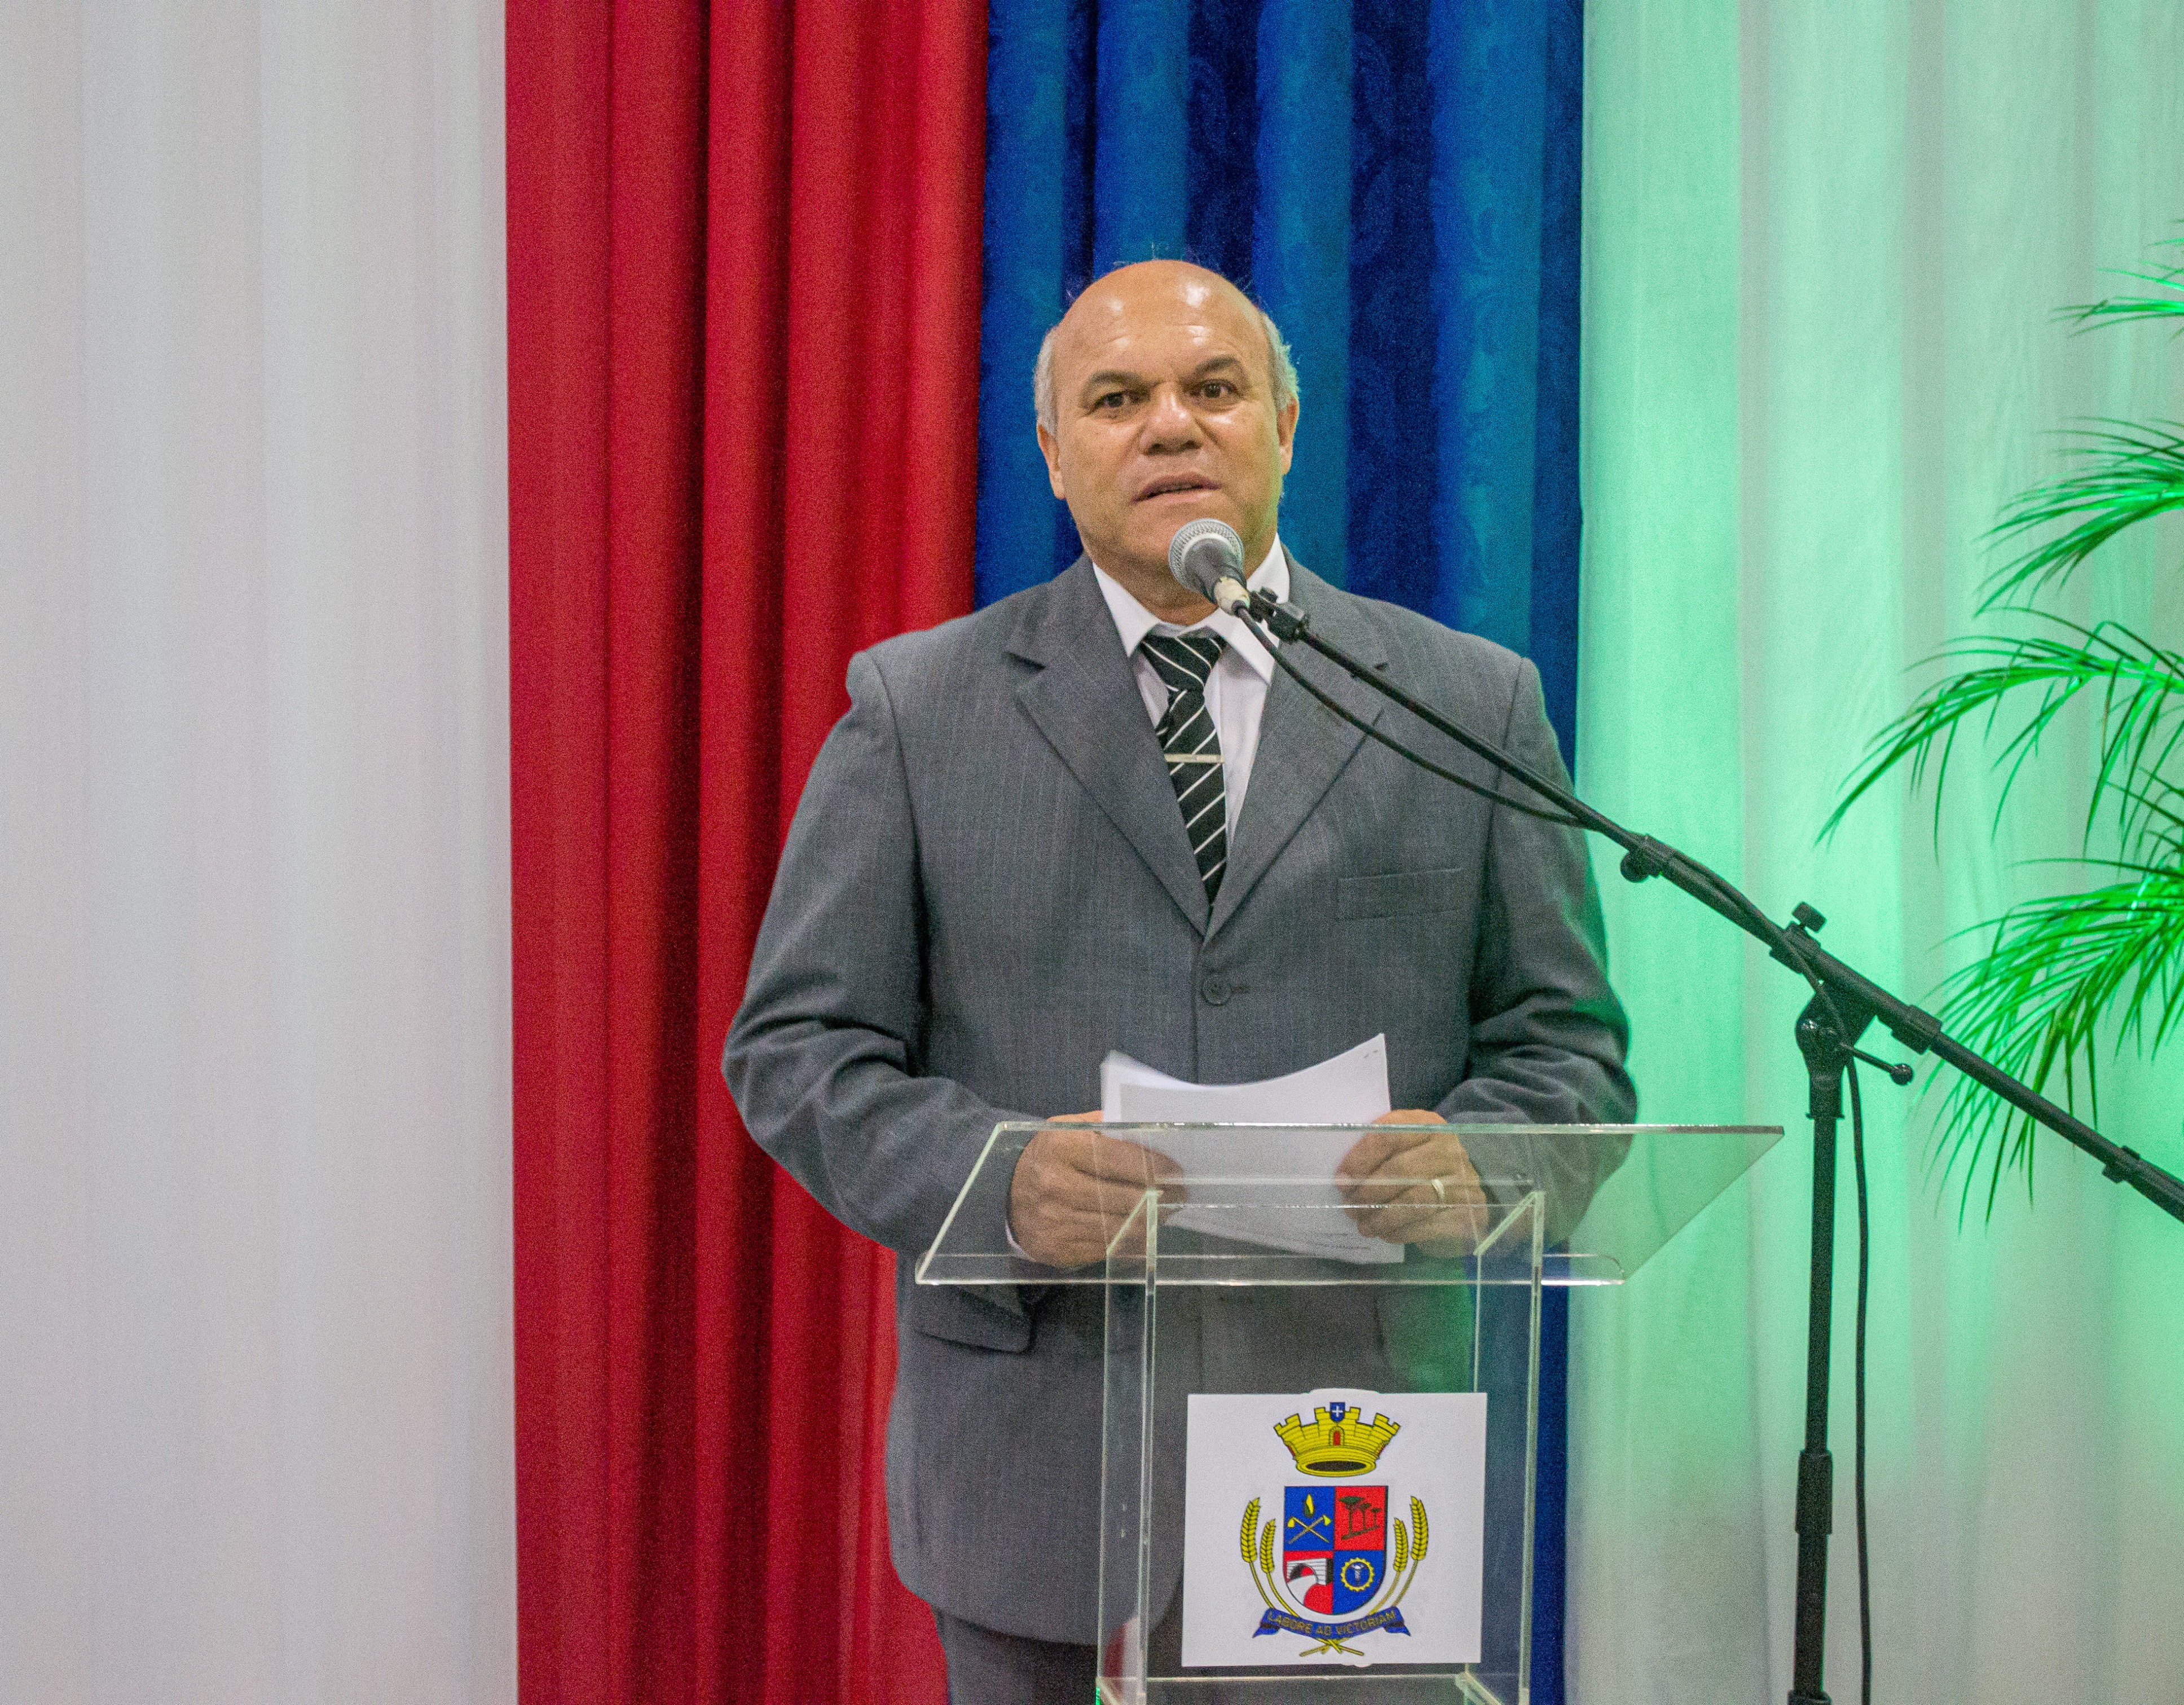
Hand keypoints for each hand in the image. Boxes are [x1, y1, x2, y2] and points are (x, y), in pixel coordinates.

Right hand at [1007, 1112, 1186, 1267]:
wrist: (1003, 1192)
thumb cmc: (1048, 1155)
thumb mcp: (1068, 1128)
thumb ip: (1107, 1125)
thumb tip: (1152, 1133)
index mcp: (1061, 1147)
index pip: (1121, 1159)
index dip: (1156, 1167)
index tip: (1176, 1172)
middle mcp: (1056, 1186)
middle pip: (1126, 1198)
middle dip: (1162, 1198)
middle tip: (1179, 1195)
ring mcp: (1055, 1223)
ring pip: (1121, 1228)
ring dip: (1151, 1223)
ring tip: (1164, 1213)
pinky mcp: (1057, 1250)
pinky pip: (1106, 1249)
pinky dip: (1129, 1241)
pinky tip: (1140, 1231)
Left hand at [1336, 1110, 1488, 1251]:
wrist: (1464, 1190)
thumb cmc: (1421, 1165)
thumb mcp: (1403, 1146)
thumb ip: (1378, 1151)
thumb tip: (1344, 1176)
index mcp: (1428, 1125)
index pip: (1389, 1136)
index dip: (1361, 1158)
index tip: (1342, 1179)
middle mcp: (1449, 1150)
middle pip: (1400, 1170)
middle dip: (1368, 1192)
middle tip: (1350, 1206)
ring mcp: (1463, 1182)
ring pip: (1413, 1201)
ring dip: (1381, 1216)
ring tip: (1364, 1225)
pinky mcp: (1467, 1213)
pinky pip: (1427, 1225)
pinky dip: (1400, 1232)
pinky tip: (1385, 1234)